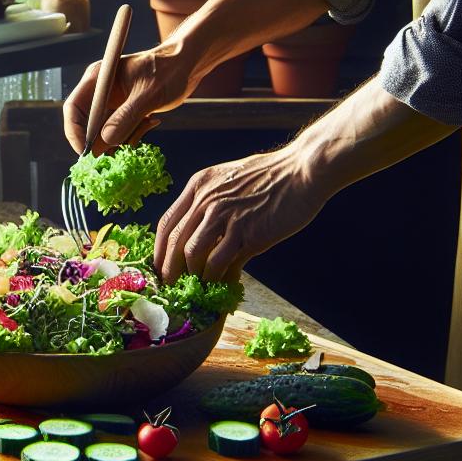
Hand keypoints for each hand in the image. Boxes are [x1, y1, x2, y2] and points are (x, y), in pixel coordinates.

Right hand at [63, 40, 197, 154]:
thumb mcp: (149, 94)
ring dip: (122, 138)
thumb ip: (127, 116)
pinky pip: (119, 133)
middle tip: (119, 150)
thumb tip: (107, 140)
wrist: (186, 66)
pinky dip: (132, 135)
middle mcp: (100, 92)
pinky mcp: (122, 112)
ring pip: (103, 133)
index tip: (86, 152)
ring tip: (145, 124)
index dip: (75, 132)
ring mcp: (111, 103)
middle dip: (101, 141)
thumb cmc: (169, 70)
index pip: (73, 109)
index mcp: (98, 80)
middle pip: (86, 125)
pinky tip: (150, 122)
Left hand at [153, 145, 331, 282]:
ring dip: (192, 276)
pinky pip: (221, 262)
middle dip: (168, 270)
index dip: (158, 250)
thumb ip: (210, 202)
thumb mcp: (228, 179)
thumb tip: (199, 232)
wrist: (303, 171)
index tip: (159, 268)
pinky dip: (218, 278)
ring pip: (193, 254)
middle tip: (171, 287)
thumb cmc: (270, 175)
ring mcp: (227, 217)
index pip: (166, 223)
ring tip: (196, 288)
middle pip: (174, 242)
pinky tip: (222, 284)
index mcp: (199, 186)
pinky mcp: (248, 234)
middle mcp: (207, 201)